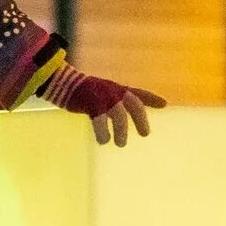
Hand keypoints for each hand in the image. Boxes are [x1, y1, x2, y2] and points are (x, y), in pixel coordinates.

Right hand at [43, 68, 168, 146]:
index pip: (138, 92)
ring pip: (119, 115)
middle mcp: (113, 90)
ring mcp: (103, 96)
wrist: (62, 82)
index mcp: (116, 87)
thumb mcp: (102, 94)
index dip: (151, 98)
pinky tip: (103, 141)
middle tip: (145, 134)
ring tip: (120, 143)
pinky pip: (100, 121)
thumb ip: (114, 101)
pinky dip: (103, 132)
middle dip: (140, 119)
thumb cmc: (81, 91)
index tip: (164, 104)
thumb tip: (123, 112)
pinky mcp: (91, 103)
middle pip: (133, 104)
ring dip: (121, 131)